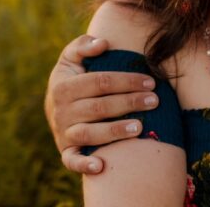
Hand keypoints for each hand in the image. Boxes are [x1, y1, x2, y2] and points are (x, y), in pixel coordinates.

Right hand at [45, 34, 157, 173]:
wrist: (55, 107)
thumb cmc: (73, 78)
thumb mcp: (71, 58)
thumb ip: (83, 46)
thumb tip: (103, 43)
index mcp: (64, 86)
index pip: (100, 82)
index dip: (126, 81)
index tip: (150, 81)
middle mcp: (62, 111)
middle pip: (100, 107)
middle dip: (129, 103)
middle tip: (155, 100)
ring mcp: (64, 133)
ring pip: (89, 134)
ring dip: (114, 132)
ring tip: (139, 128)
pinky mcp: (66, 151)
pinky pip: (72, 161)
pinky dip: (83, 165)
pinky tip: (100, 166)